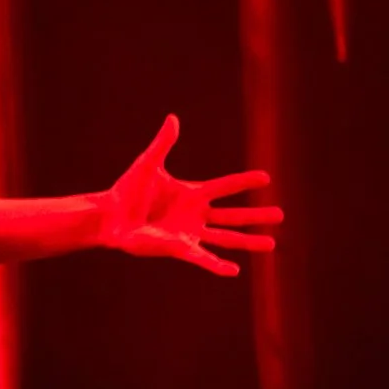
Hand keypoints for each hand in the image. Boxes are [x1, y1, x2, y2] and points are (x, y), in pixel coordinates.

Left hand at [98, 115, 282, 276]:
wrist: (108, 216)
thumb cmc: (127, 191)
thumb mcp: (149, 164)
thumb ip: (163, 143)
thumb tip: (173, 118)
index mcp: (191, 194)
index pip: (224, 187)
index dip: (243, 182)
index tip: (266, 177)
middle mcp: (194, 215)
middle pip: (232, 216)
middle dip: (255, 216)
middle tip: (280, 215)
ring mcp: (188, 232)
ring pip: (225, 238)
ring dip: (247, 242)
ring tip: (272, 244)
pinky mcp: (177, 248)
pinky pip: (202, 258)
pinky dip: (217, 265)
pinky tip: (234, 270)